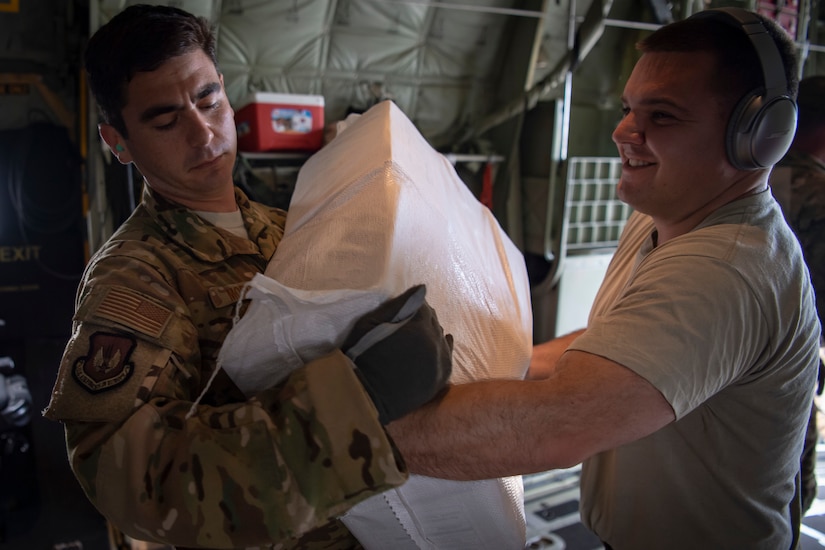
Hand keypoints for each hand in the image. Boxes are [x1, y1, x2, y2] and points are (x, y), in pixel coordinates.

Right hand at [342, 285, 452, 423]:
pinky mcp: (439, 380)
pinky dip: (443, 350)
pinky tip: (440, 345)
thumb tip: (422, 288)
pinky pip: (447, 358)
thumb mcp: (370, 323)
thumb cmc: (361, 356)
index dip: (411, 307)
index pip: (423, 306)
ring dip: (431, 335)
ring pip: (441, 339)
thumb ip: (398, 304)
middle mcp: (435, 343)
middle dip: (421, 319)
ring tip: (415, 339)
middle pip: (433, 322)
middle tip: (405, 326)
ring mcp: (439, 363)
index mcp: (418, 327)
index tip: (400, 313)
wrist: (363, 397)